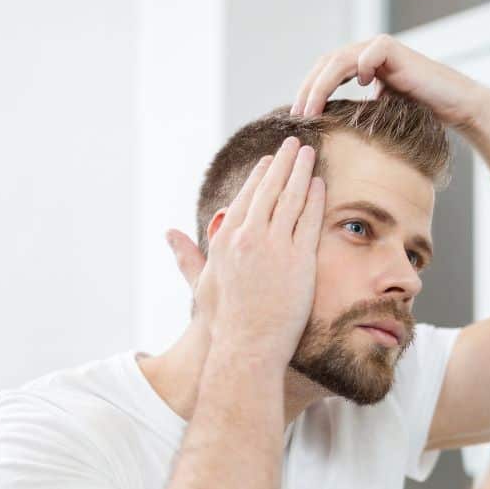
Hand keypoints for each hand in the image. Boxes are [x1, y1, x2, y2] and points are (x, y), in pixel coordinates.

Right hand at [166, 137, 325, 364]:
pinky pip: (310, 221)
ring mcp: (276, 247)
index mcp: (226, 239)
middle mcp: (249, 237)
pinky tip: (320, 184)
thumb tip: (169, 235)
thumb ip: (187, 255)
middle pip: (270, 190)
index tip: (270, 161)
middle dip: (284, 162)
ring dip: (302, 172)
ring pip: (292, 199)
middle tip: (295, 143)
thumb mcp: (201, 284)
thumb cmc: (223, 320)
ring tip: (310, 154)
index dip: (260, 176)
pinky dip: (316, 199)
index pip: (246, 197)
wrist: (247, 345)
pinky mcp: (299, 261)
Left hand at [291, 35, 488, 126]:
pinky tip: (361, 86)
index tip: (296, 116)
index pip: (325, 72)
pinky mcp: (395, 50)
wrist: (454, 106)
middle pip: (326, 63)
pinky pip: (371, 54)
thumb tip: (327, 133)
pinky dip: (362, 66)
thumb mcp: (379, 115)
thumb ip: (357, 114)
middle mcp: (367, 54)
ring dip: (323, 84)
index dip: (308, 92)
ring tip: (312, 108)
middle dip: (308, 89)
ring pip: (340, 59)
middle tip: (297, 113)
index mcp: (361, 65)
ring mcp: (380, 50)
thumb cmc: (420, 115)